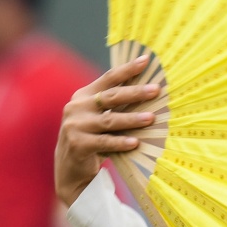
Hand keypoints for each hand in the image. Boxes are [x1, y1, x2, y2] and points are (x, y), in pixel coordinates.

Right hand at [55, 56, 159, 205]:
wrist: (70, 166)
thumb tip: (148, 89)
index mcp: (83, 95)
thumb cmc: (92, 137)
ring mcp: (75, 126)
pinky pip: (104, 142)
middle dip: (135, 93)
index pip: (108, 78)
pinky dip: (121, 142)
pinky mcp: (78, 144)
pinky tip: (135, 142)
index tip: (145, 60)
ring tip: (151, 118)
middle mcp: (77, 107)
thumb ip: (115, 104)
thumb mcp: (99, 116)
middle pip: (111, 97)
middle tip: (155, 90)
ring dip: (132, 119)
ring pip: (109, 120)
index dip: (127, 69)